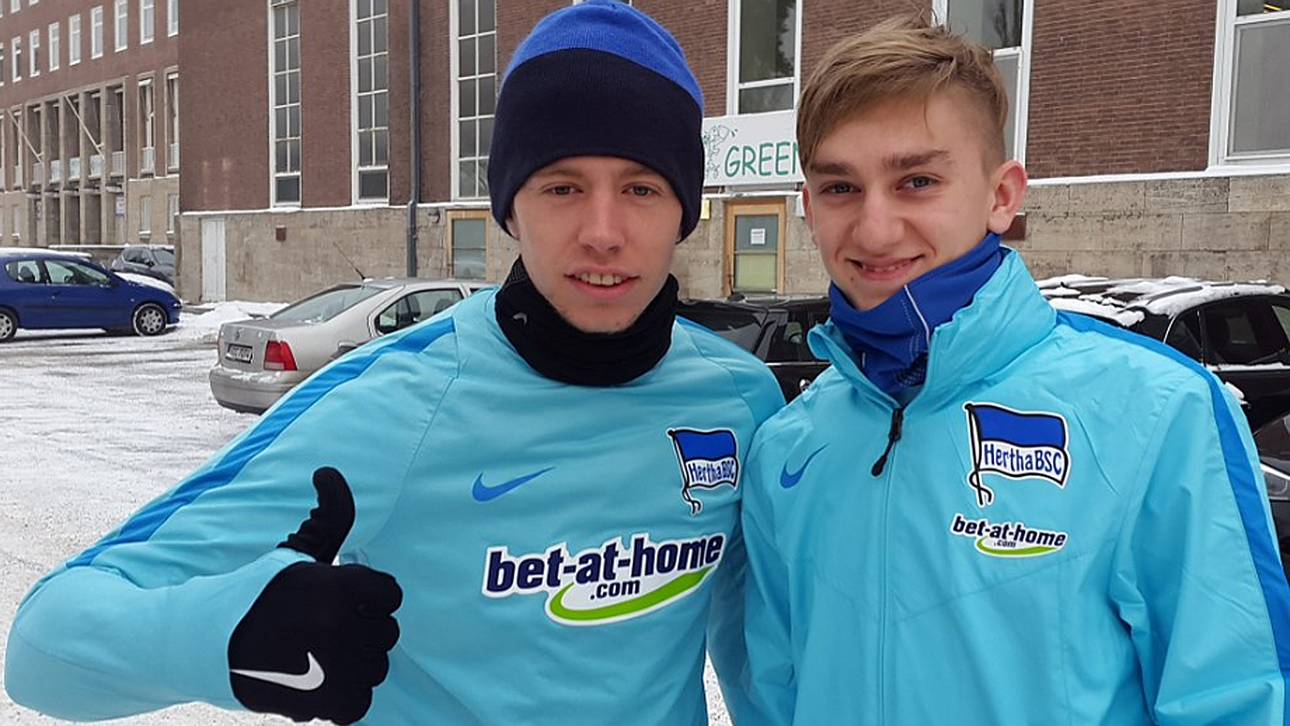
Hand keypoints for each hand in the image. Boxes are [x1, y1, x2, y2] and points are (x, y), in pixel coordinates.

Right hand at [228, 467, 401, 724]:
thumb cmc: (257, 593)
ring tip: (325, 657)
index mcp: (335, 584)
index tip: (347, 601)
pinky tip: (322, 684)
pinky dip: (344, 700)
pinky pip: (360, 704)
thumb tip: (328, 471)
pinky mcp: (320, 702)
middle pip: (388, 633)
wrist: (205, 644)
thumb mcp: (295, 551)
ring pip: (376, 669)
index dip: (371, 598)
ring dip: (356, 667)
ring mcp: (330, 666)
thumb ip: (329, 515)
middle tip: (331, 631)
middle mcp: (337, 625)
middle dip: (364, 631)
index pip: (391, 594)